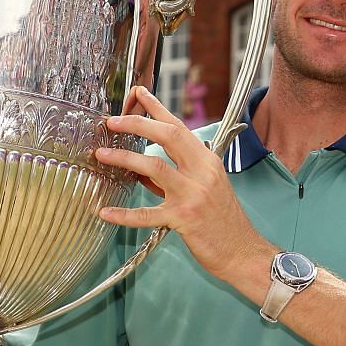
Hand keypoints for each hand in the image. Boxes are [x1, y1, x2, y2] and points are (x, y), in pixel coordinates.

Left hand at [94, 87, 271, 283]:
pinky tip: (106, 211)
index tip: (139, 93)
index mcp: (207, 162)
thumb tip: (141, 170)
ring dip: (124, 158)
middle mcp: (202, 173)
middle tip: (113, 122)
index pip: (179, 127)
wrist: (242, 251)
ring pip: (154, 167)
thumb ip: (175, 176)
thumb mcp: (205, 189)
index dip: (157, 108)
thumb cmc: (223, 221)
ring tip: (102, 154)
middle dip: (138, 124)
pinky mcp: (183, 218)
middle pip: (168, 136)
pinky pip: (147, 214)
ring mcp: (193, 194)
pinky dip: (124, 213)